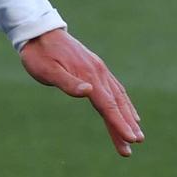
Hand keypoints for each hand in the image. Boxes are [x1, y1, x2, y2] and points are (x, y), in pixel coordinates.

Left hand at [19, 28, 143, 156]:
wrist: (40, 32)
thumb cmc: (39, 55)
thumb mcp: (47, 71)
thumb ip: (67, 82)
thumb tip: (88, 91)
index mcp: (88, 75)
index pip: (107, 105)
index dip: (119, 123)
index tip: (131, 139)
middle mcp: (99, 73)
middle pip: (116, 104)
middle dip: (126, 125)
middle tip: (136, 144)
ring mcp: (99, 70)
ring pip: (118, 97)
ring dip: (127, 116)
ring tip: (136, 135)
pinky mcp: (96, 69)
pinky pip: (115, 89)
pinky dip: (124, 103)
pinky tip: (128, 112)